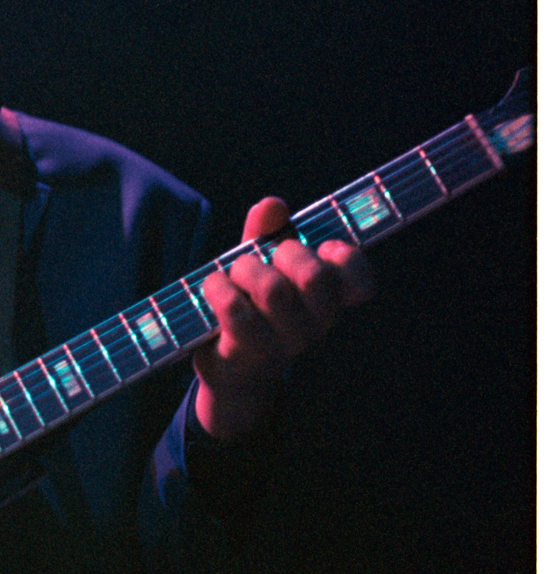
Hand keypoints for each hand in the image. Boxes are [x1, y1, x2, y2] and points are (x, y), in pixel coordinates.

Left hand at [193, 197, 373, 443]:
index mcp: (329, 299)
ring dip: (245, 270)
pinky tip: (213, 288)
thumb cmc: (252, 304)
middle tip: (267, 259)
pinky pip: (235, 309)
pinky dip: (218, 288)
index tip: (325, 246)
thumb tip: (273, 204)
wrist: (231, 369)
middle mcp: (316, 324)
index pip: (361, 281)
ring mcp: (285, 343)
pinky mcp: (249, 353)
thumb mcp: (262, 263)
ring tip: (234, 276)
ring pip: (272, 288)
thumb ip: (268, 232)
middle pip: (314, 275)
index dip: (346, 257)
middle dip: (284, 253)